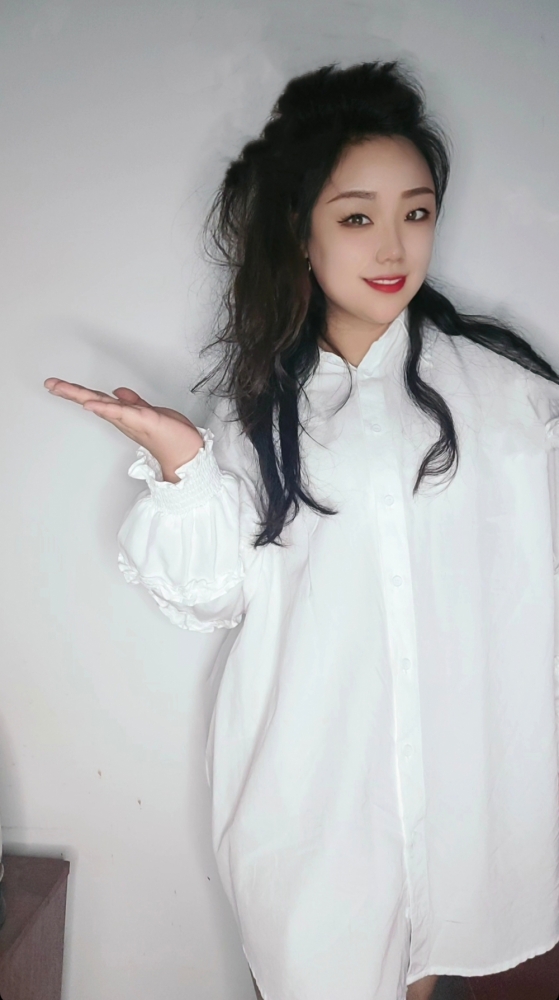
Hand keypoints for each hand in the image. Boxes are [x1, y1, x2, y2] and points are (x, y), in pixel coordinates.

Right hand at [44, 379, 204, 481]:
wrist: (188, 455)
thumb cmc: (171, 437)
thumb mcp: (150, 412)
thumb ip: (133, 402)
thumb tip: (118, 392)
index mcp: (124, 415)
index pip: (98, 399)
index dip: (78, 391)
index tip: (57, 384)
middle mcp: (124, 418)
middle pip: (93, 401)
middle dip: (70, 392)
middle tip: (49, 384)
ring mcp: (132, 420)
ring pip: (102, 404)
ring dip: (80, 396)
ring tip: (61, 388)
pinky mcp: (144, 420)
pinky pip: (121, 412)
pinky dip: (105, 408)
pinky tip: (91, 404)